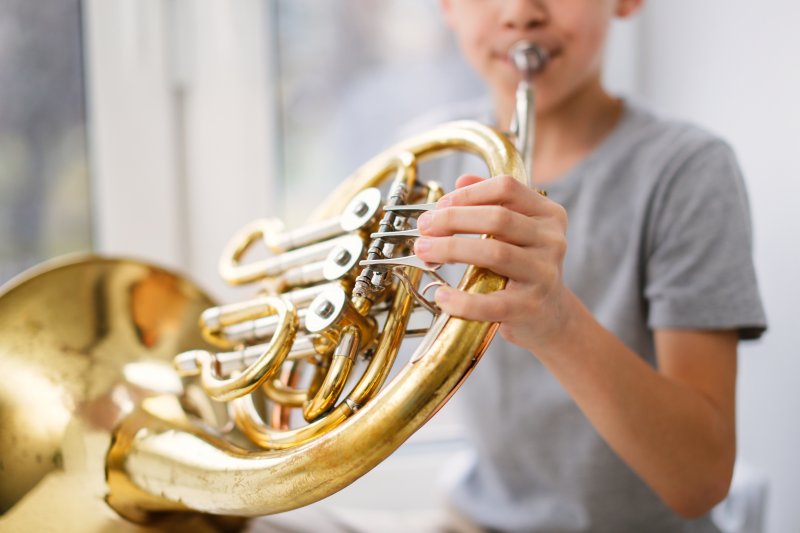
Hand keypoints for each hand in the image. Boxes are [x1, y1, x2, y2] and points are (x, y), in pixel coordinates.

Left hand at [414, 174, 571, 350]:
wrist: (550, 315)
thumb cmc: (523, 268)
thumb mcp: (515, 231)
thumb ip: (492, 203)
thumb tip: (461, 180)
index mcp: (548, 214)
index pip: (506, 188)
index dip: (467, 194)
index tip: (438, 206)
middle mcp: (551, 240)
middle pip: (498, 218)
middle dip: (452, 220)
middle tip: (423, 228)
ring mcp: (544, 274)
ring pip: (494, 253)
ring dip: (451, 249)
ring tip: (425, 252)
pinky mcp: (530, 306)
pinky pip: (492, 303)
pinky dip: (462, 300)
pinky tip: (442, 295)